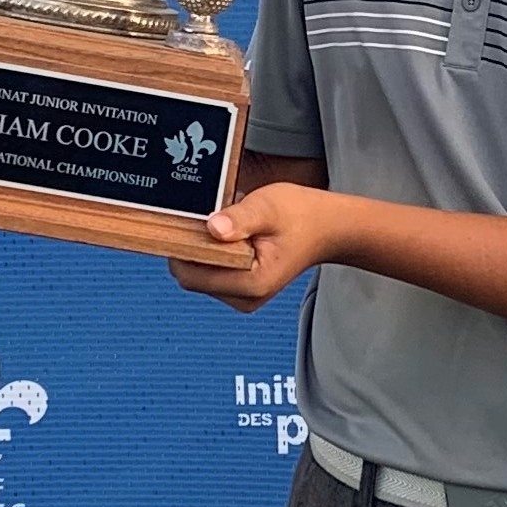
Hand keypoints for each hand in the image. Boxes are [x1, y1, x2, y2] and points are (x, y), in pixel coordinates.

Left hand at [167, 182, 343, 311]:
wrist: (326, 228)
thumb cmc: (301, 216)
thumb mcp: (269, 207)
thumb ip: (240, 219)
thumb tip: (212, 228)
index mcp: (252, 284)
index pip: (193, 276)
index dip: (180, 249)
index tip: (183, 222)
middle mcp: (245, 298)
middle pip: (192, 278)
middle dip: (190, 249)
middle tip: (206, 218)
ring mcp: (243, 297)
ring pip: (199, 276)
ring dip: (201, 250)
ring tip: (224, 226)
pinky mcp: (241, 290)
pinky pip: (211, 274)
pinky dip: (211, 254)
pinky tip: (228, 236)